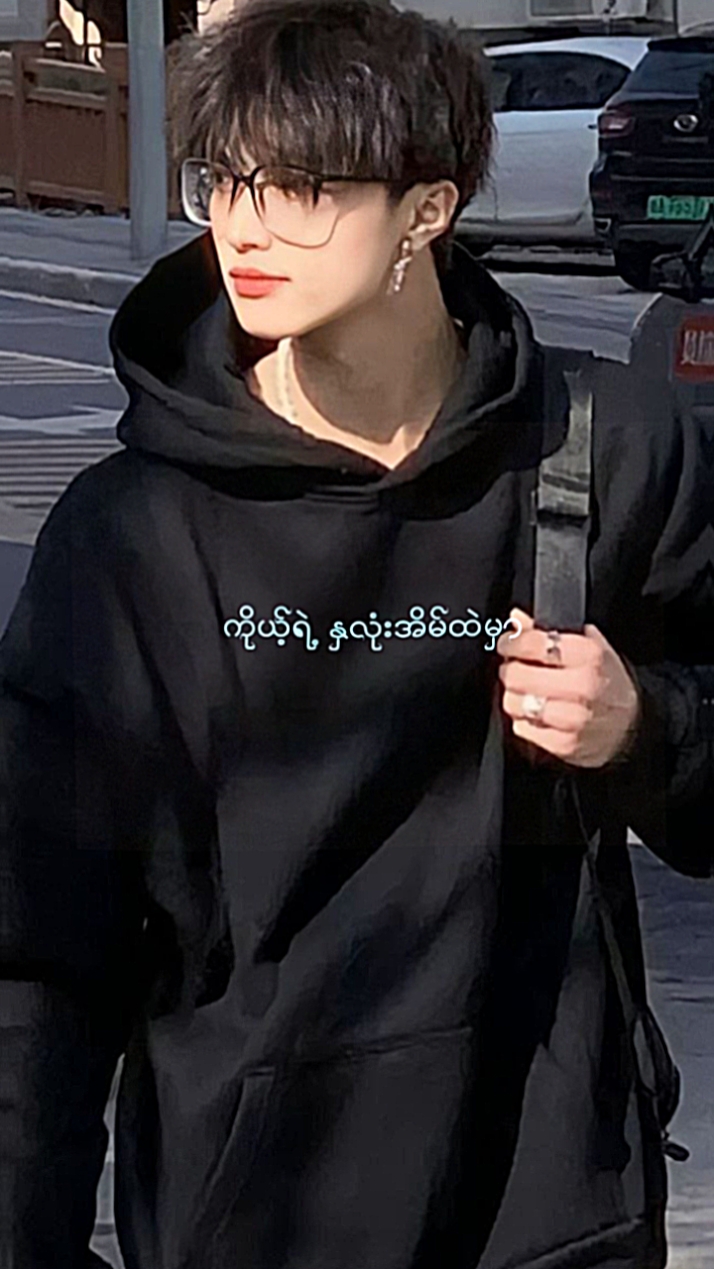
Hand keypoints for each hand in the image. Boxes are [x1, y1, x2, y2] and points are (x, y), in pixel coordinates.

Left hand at [495, 608, 640, 768]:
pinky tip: (538, 714)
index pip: (533, 644)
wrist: (630, 727)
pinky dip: (524, 720)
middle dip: (510, 670)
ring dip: (515, 697)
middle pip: (516, 675)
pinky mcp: (564, 744)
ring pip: (515, 703)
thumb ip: (550, 630)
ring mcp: (573, 718)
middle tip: (516, 669)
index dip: (511, 642)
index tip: (506, 643)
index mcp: (589, 655)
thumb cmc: (607, 682)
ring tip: (528, 693)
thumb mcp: (589, 647)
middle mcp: (583, 686)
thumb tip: (517, 619)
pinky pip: (522, 728)